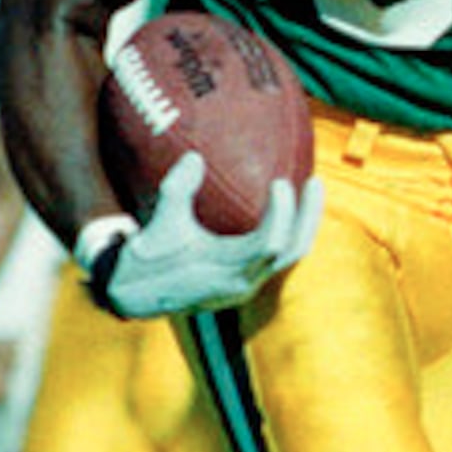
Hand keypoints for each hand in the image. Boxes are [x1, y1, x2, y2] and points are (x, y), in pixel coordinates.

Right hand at [84, 153, 321, 318]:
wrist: (135, 294)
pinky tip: (286, 206)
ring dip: (303, 224)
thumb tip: (195, 157)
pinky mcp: (244, 283)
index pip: (271, 244)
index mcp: (226, 271)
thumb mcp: (161, 220)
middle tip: (315, 181)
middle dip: (308, 216)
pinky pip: (278, 256)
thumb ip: (178, 188)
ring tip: (310, 189)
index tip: (280, 182)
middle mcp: (243, 283)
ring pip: (290, 256)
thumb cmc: (148, 256)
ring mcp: (246, 285)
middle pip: (293, 251)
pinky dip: (288, 232)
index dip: (283, 214)